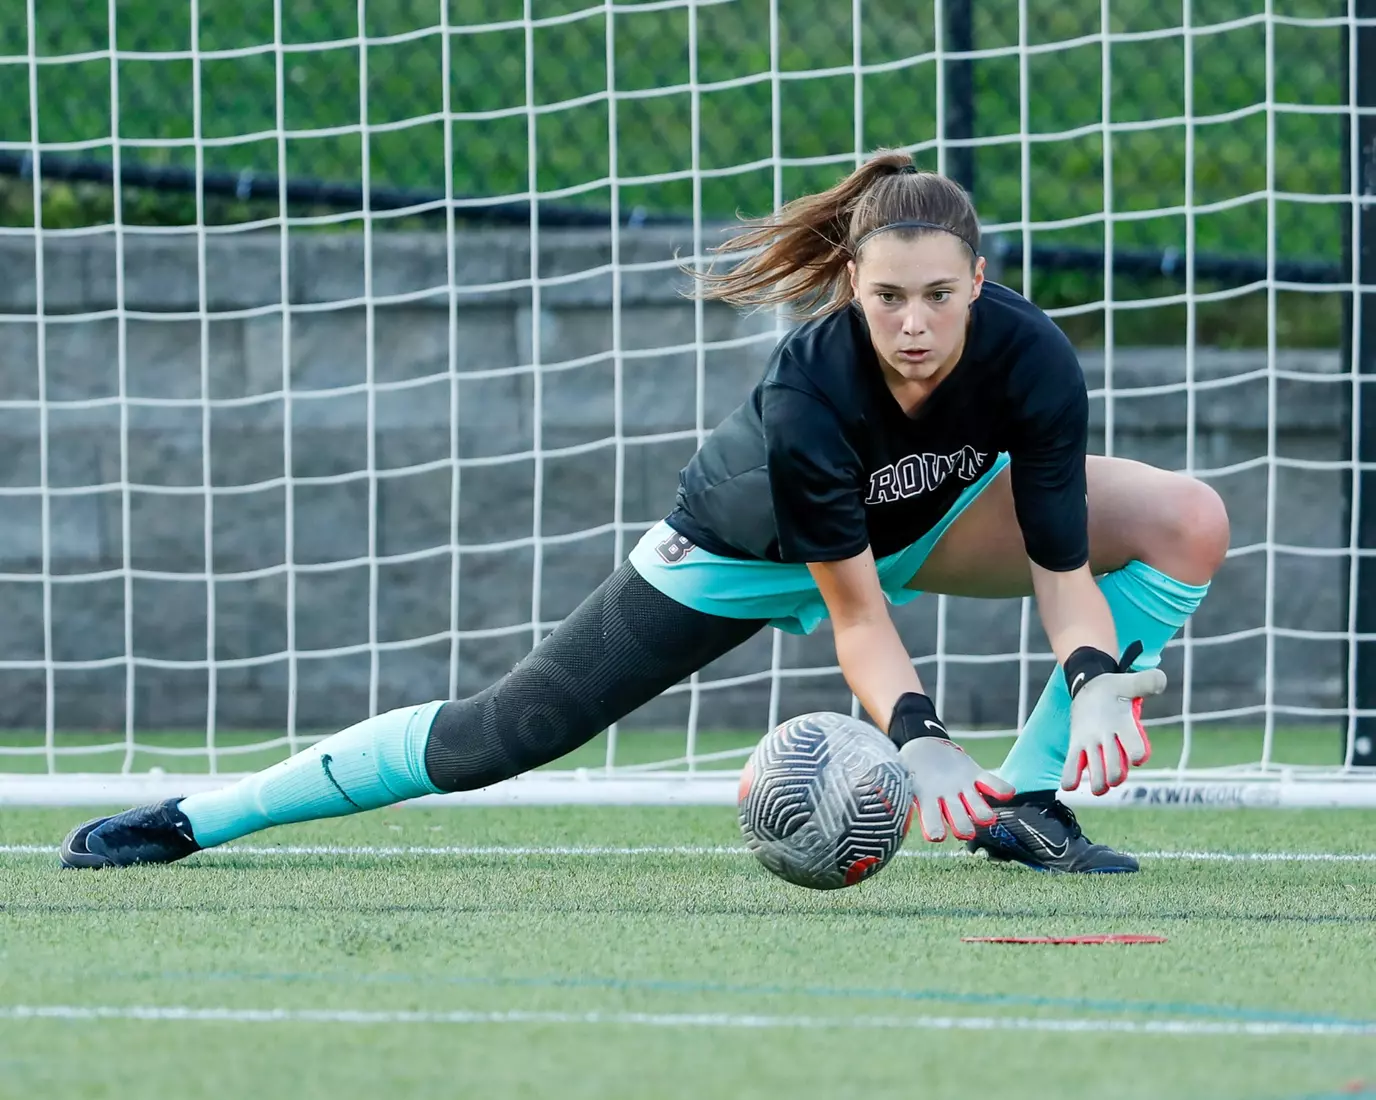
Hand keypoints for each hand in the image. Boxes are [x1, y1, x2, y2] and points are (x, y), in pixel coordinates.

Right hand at [898, 734, 1014, 842]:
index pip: (931, 821)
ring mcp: (963, 790)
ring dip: (982, 814)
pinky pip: (991, 784)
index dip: (934, 828)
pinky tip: (1008, 793)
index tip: (936, 836)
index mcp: (926, 802)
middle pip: (959, 821)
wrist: (923, 748)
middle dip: (963, 827)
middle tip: (965, 832)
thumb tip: (880, 785)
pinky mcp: (975, 775)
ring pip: (977, 807)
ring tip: (987, 818)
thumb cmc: (906, 764)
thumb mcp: (896, 771)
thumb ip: (894, 780)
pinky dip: (1000, 789)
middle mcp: (948, 802)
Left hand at [1062, 642, 1166, 794]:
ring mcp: (1093, 743)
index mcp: (1126, 727)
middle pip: (1114, 763)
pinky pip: (1073, 762)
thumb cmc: (1115, 688)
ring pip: (1096, 767)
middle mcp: (1110, 739)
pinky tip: (1068, 786)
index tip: (1138, 758)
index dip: (1137, 752)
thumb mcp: (1130, 682)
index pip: (1135, 745)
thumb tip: (1161, 680)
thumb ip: (1147, 681)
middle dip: (1114, 774)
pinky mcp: (1077, 743)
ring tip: (1098, 789)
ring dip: (1097, 780)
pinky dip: (1071, 775)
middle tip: (1113, 780)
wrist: (1093, 687)